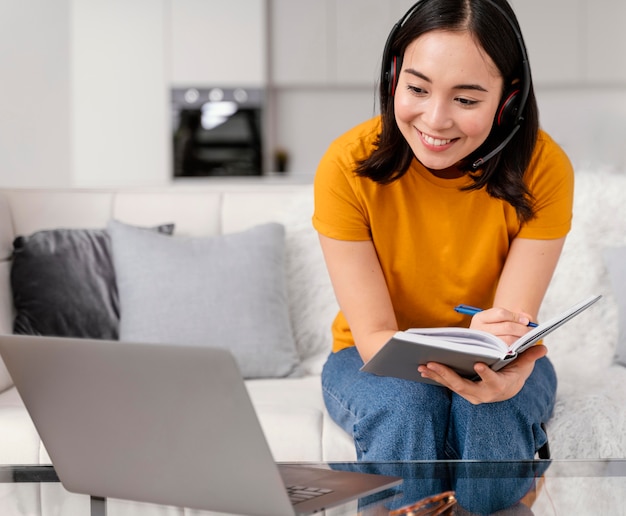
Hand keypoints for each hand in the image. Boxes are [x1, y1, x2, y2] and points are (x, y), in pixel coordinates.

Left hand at [417, 344, 547, 403]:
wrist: (507, 386)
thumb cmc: (514, 372)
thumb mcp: (523, 365)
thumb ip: (530, 356)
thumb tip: (543, 348)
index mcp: (500, 387)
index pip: (493, 382)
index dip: (486, 375)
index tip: (479, 365)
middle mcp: (483, 394)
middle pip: (464, 386)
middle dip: (448, 375)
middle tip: (434, 363)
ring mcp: (470, 394)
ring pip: (452, 386)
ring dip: (437, 376)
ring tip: (423, 364)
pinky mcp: (461, 389)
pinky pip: (446, 383)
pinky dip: (434, 376)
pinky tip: (422, 368)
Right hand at [469, 307, 535, 345]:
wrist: (487, 350)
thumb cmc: (497, 332)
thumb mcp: (503, 321)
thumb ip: (517, 317)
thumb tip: (528, 319)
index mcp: (480, 318)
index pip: (501, 313)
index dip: (516, 317)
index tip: (526, 321)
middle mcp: (478, 330)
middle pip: (507, 327)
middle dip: (522, 329)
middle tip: (531, 332)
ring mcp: (482, 343)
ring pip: (508, 340)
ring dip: (521, 339)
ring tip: (526, 340)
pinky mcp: (489, 356)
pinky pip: (507, 351)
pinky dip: (515, 349)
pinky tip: (519, 348)